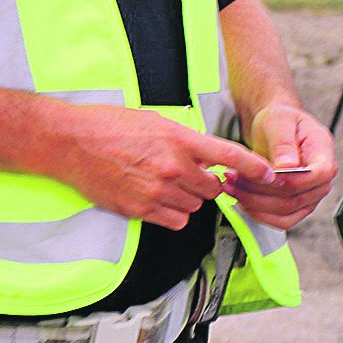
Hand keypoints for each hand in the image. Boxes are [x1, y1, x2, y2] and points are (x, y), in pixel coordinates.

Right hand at [39, 105, 273, 231]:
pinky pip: (173, 220)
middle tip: (189, 174)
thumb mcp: (156, 122)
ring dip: (188, 199)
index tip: (270, 173)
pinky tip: (156, 198)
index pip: (227, 155)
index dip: (253, 166)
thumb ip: (184, 142)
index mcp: (179, 140)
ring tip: (166, 184)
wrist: (73, 143)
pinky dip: (171, 214)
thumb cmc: (111, 126)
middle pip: (212, 189)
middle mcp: (172, 168)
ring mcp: (156, 191)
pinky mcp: (139, 210)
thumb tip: (204, 157)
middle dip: (206, 184)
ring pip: (193, 207)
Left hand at [225, 102, 337, 229]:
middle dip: (261, 191)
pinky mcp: (296, 206)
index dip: (290, 180)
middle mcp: (321, 178)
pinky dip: (259, 214)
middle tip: (235, 178)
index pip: (317, 176)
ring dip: (255, 204)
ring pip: (286, 213)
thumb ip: (284, 143)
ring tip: (234, 188)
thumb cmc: (281, 121)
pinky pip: (281, 220)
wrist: (276, 129)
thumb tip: (289, 166)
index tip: (264, 174)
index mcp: (324, 153)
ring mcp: (310, 195)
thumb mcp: (279, 121)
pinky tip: (243, 200)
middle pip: (297, 198)